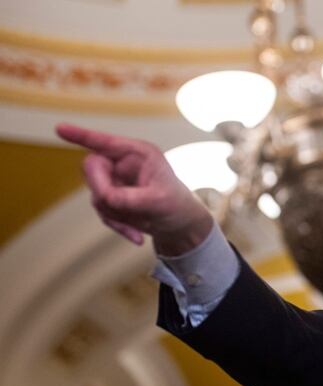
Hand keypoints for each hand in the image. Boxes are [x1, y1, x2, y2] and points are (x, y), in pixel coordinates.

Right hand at [55, 124, 213, 255]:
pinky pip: (103, 211)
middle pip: (93, 168)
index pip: (106, 143)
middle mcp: (123, 163)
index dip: (82, 136)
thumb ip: (132, 198)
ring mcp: (114, 180)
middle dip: (102, 189)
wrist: (179, 224)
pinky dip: (118, 225)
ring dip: (115, 214)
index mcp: (138, 154)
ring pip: (97, 195)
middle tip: (113, 204)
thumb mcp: (159, 201)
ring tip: (139, 226)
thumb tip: (106, 198)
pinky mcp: (111, 198)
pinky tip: (136, 237)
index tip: (60, 129)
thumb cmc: (176, 204)